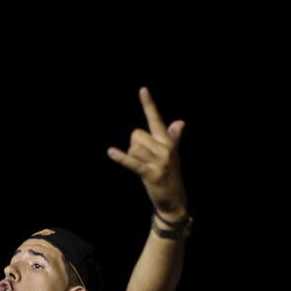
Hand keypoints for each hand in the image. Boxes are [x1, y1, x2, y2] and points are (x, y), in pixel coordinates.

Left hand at [107, 87, 186, 220]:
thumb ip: (173, 137)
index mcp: (168, 142)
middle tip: (142, 160)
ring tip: (142, 167)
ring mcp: (159, 162)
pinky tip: (111, 152)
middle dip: (133, 146)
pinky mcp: (151, 174)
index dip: (149, 104)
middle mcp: (165, 149)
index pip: (156, 119)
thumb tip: (179, 122)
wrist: (174, 201)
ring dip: (131, 157)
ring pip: (133, 148)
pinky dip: (121, 158)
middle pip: (136, 135)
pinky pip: (132, 162)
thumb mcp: (172, 155)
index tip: (142, 89)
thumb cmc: (169, 175)